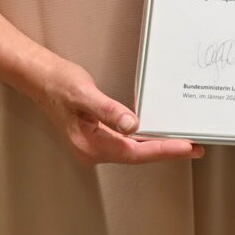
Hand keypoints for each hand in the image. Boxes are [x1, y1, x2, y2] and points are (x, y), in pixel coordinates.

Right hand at [30, 56, 202, 165]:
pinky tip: (156, 134)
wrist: (39, 78)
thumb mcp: (84, 94)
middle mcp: (91, 151)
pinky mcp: (96, 138)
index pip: (134, 152)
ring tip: (183, 143)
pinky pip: (125, 143)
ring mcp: (93, 146)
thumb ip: (109, 110)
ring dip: (156, 146)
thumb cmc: (58, 84)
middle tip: (195, 147)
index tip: (186, 147)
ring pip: (132, 150)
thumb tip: (132, 125)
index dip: (162, 150)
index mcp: (89, 145)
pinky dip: (143, 140)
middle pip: (136, 155)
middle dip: (165, 151)